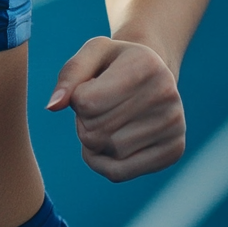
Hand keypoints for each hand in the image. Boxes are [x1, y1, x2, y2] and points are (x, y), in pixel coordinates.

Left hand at [46, 36, 184, 181]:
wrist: (153, 74)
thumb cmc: (115, 63)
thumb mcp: (92, 54)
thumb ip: (70, 75)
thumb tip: (53, 107)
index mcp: (145, 64)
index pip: (87, 102)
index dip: (76, 98)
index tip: (89, 87)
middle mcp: (166, 95)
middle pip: (97, 130)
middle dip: (83, 121)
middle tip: (93, 109)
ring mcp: (175, 125)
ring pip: (108, 152)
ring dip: (91, 141)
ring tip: (103, 121)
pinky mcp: (174, 150)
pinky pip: (119, 173)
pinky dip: (100, 163)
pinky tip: (102, 146)